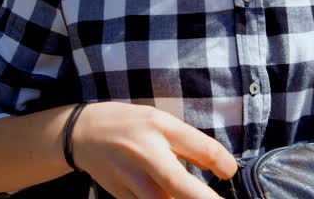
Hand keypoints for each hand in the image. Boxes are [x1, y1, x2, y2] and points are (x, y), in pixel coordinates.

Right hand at [71, 102, 236, 198]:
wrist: (83, 134)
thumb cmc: (131, 125)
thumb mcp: (163, 122)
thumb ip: (191, 144)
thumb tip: (223, 168)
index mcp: (160, 129)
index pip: (202, 149)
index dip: (223, 164)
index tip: (229, 172)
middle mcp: (146, 155)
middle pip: (181, 186)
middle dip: (204, 198)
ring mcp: (131, 180)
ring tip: (198, 196)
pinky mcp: (122, 197)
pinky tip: (173, 196)